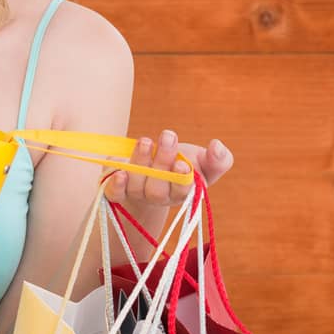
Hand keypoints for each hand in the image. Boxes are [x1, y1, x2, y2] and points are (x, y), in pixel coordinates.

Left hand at [106, 129, 234, 208]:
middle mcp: (158, 197)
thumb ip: (219, 159)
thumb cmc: (181, 165)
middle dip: (162, 161)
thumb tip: (217, 146)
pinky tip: (120, 172)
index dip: (181, 180)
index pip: (182, 191)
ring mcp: (137, 195)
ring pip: (136, 185)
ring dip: (140, 162)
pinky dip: (116, 184)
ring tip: (146, 141)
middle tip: (168, 136)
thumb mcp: (203, 161)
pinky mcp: (117, 190)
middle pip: (157, 188)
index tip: (183, 164)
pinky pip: (114, 193)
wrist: (151, 172)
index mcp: (181, 193)